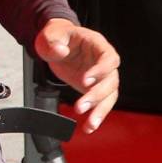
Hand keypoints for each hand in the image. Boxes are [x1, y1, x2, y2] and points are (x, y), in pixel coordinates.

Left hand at [34, 19, 119, 133]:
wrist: (57, 44)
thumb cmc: (57, 36)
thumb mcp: (50, 34)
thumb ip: (53, 42)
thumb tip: (61, 51)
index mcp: (97, 44)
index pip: (108, 58)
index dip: (101, 70)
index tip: (86, 81)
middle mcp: (103, 61)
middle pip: (111, 80)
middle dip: (97, 95)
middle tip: (81, 106)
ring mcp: (101, 76)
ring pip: (109, 96)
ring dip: (100, 111)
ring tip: (90, 124)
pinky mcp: (95, 88)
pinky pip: (100, 104)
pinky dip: (96, 116)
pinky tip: (88, 127)